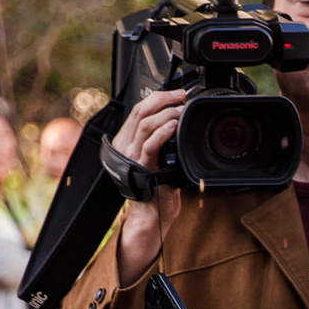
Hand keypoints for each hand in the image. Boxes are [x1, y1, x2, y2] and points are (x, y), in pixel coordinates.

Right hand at [110, 88, 189, 277]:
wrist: (153, 214)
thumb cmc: (159, 188)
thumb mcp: (162, 159)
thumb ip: (164, 141)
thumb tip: (179, 123)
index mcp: (128, 141)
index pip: (138, 110)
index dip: (157, 98)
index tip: (176, 94)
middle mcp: (126, 146)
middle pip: (140, 111)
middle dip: (162, 99)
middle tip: (181, 96)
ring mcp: (133, 157)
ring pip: (144, 124)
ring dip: (166, 113)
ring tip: (180, 111)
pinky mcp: (143, 168)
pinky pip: (150, 146)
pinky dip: (162, 133)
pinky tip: (174, 126)